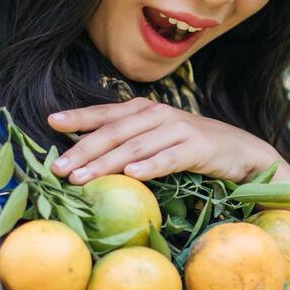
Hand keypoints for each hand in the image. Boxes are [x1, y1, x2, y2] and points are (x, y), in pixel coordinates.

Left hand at [46, 97, 277, 183]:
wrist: (239, 150)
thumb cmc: (189, 147)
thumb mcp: (156, 139)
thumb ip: (127, 141)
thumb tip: (84, 157)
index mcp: (144, 111)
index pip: (105, 114)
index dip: (78, 118)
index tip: (50, 123)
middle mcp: (158, 115)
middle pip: (114, 133)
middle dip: (83, 150)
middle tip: (59, 168)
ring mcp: (178, 129)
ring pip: (135, 147)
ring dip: (106, 163)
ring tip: (82, 178)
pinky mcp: (197, 148)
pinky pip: (169, 158)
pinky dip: (150, 167)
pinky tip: (132, 176)